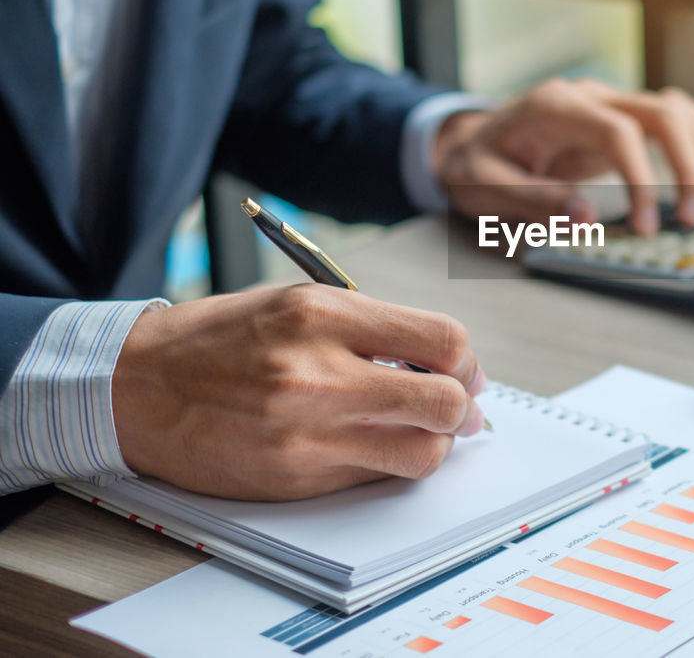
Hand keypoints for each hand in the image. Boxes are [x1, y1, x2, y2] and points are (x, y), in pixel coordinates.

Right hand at [113, 284, 485, 500]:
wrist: (136, 385)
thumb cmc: (221, 340)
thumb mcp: (299, 304)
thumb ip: (373, 328)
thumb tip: (447, 363)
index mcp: (324, 314)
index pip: (443, 340)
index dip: (468, 361)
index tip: (466, 370)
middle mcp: (319, 373)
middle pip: (445, 402)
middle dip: (465, 409)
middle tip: (462, 409)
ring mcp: (307, 431)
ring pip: (422, 453)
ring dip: (434, 445)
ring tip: (421, 432)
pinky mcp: (295, 476)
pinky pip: (374, 477)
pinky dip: (388, 464)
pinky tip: (371, 446)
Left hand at [435, 80, 693, 234]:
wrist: (472, 142)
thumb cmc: (476, 165)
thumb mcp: (485, 187)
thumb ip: (533, 199)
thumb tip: (586, 217)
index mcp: (556, 107)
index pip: (618, 132)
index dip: (641, 180)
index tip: (646, 226)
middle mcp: (591, 95)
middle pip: (663, 113)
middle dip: (688, 166)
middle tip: (691, 218)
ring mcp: (611, 102)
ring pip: (678, 111)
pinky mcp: (623, 118)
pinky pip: (675, 120)